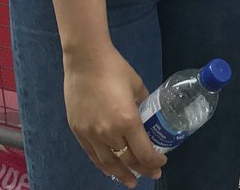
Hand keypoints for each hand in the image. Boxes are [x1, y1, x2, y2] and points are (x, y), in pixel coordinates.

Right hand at [63, 49, 165, 187]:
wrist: (85, 61)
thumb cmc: (115, 69)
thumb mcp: (138, 87)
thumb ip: (144, 105)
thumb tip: (148, 116)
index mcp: (127, 120)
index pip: (143, 152)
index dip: (154, 161)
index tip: (162, 162)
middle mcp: (108, 132)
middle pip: (127, 160)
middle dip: (142, 169)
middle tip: (151, 174)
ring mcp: (91, 134)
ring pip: (108, 163)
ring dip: (121, 174)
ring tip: (131, 181)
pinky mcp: (78, 131)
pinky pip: (92, 155)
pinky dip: (103, 165)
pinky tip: (109, 170)